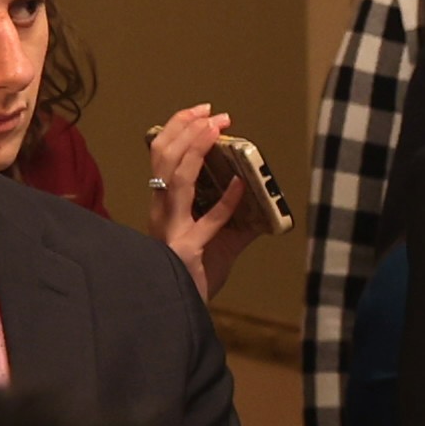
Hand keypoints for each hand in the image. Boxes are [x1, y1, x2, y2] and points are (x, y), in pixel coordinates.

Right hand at [146, 109, 269, 300]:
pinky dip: (226, 200)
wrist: (184, 312)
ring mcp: (171, 230)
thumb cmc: (196, 276)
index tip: (201, 112)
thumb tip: (264, 200)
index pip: (160, 157)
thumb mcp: (218, 241)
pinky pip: (208, 221)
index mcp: (163, 206)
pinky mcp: (187, 250)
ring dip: (197, 151)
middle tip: (212, 113)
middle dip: (186, 130)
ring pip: (175, 180)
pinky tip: (242, 185)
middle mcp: (161, 213)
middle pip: (162, 160)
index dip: (176, 129)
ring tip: (217, 130)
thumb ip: (235, 219)